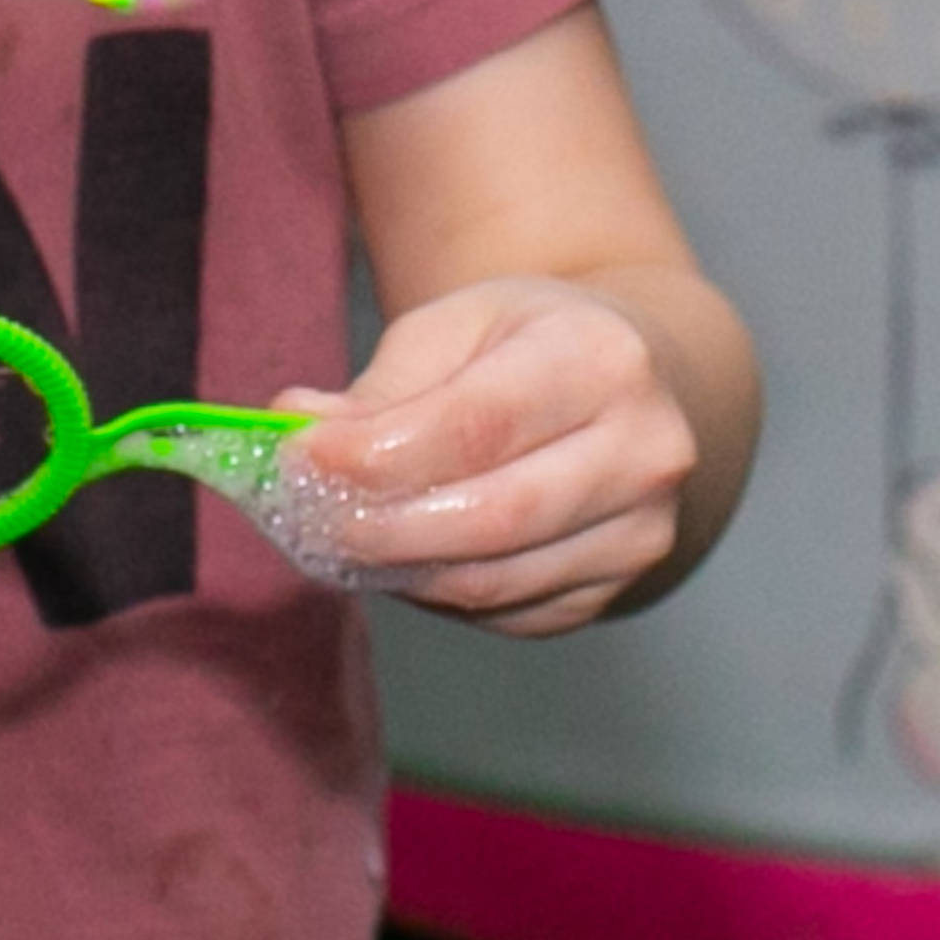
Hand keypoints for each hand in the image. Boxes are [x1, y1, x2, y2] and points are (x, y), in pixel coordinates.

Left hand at [276, 276, 698, 634]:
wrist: (630, 386)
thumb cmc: (529, 344)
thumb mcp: (457, 325)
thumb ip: (383, 383)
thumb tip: (299, 425)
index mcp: (603, 360)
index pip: (476, 425)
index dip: (376, 454)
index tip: (296, 456)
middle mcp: (643, 453)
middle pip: (489, 517)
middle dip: (376, 526)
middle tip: (302, 513)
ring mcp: (640, 534)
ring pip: (492, 582)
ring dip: (394, 569)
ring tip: (332, 536)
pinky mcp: (617, 590)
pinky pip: (504, 614)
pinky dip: (433, 595)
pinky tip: (397, 558)